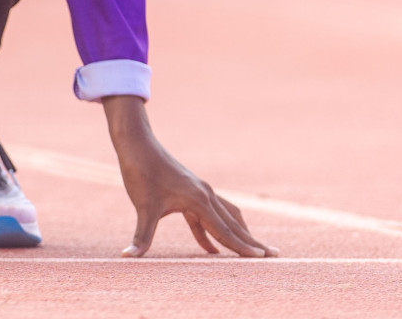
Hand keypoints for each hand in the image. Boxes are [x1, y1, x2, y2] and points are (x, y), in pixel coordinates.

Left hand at [102, 95, 275, 258]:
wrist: (137, 144)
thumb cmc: (141, 172)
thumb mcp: (142, 207)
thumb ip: (142, 235)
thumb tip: (129, 256)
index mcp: (199, 200)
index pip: (225, 230)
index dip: (242, 246)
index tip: (262, 258)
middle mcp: (205, 195)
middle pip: (234, 224)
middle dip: (252, 241)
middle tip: (273, 255)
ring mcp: (200, 192)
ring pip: (225, 217)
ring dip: (238, 234)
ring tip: (252, 251)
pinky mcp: (190, 191)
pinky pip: (208, 216)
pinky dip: (212, 233)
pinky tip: (211, 250)